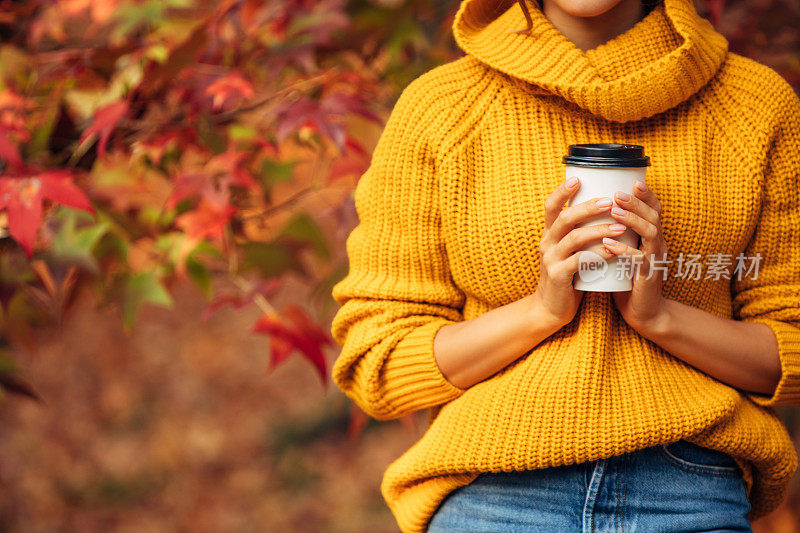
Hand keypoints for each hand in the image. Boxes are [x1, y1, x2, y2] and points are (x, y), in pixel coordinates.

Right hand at [532, 176, 621, 328]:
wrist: (550, 309)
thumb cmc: (566, 276)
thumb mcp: (567, 251)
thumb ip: (577, 233)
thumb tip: (602, 211)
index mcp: (549, 234)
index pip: (550, 207)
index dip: (561, 191)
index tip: (578, 178)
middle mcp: (546, 244)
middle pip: (564, 218)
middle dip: (587, 207)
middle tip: (610, 201)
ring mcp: (551, 260)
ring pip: (574, 238)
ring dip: (598, 230)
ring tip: (619, 227)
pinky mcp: (559, 276)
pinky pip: (579, 261)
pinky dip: (598, 254)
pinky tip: (613, 251)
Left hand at [602, 180, 669, 333]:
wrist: (642, 313)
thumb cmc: (627, 280)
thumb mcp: (623, 252)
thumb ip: (615, 235)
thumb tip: (592, 214)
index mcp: (652, 238)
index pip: (654, 210)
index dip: (646, 196)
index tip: (632, 182)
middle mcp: (657, 246)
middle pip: (654, 217)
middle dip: (636, 203)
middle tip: (618, 193)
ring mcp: (654, 261)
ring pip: (651, 234)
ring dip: (632, 221)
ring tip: (614, 211)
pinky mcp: (647, 277)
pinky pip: (639, 260)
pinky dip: (624, 250)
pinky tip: (609, 243)